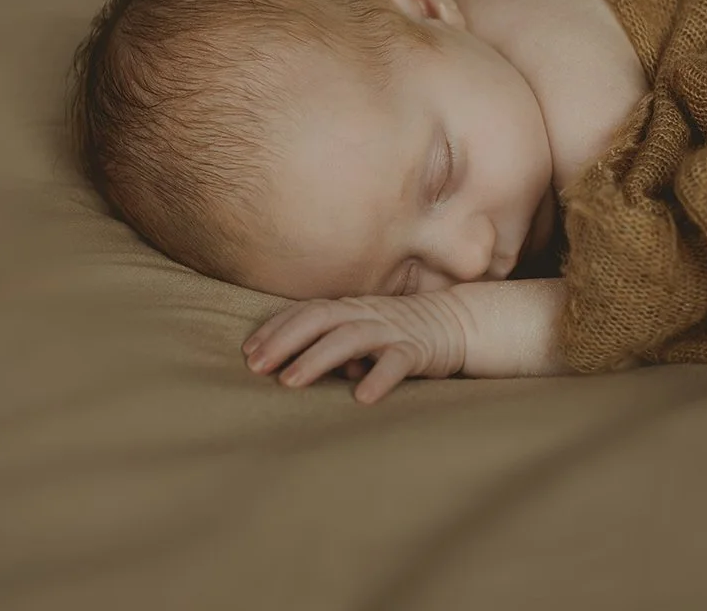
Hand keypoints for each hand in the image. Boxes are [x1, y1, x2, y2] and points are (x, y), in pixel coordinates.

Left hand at [242, 293, 468, 403]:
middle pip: (320, 319)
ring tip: (290, 381)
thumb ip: (332, 346)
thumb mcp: (363, 333)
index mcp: (352, 308)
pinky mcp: (419, 349)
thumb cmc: (401, 331)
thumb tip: (295, 368)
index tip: (248, 350)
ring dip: (317, 358)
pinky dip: (379, 377)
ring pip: (350, 338)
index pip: (308, 312)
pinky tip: (361, 398)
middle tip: (256, 366)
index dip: (276, 328)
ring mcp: (393, 330)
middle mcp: (368, 314)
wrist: (458, 322)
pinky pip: (397, 362)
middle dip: (285, 340)